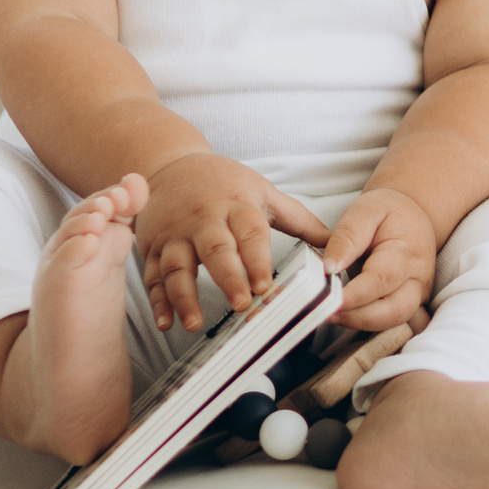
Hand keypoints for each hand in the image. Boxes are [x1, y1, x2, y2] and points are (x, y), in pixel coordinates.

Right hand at [136, 153, 329, 331]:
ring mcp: (176, 234)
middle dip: (228, 277)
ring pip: (178, 266)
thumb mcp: (263, 191)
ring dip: (185, 296)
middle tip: (241, 305)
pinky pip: (152, 276)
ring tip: (194, 324)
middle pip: (216, 249)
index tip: (265, 287)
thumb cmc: (224, 182)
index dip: (257, 260)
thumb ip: (298, 219)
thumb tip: (335, 244)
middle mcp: (205, 219)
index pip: (250, 233)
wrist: (170, 165)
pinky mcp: (154, 247)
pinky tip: (165, 322)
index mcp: (237, 205)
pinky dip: (157, 301)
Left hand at [319, 188, 437, 331]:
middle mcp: (418, 280)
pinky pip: (392, 324)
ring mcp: (417, 296)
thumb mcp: (364, 211)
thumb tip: (329, 268)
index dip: (354, 295)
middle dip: (357, 318)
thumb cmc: (388, 212)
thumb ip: (347, 237)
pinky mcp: (410, 306)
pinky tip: (348, 317)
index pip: (381, 280)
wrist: (412, 216)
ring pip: (394, 322)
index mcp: (407, 253)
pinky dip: (370, 325)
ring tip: (331, 314)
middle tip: (326, 311)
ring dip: (361, 323)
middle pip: (393, 311)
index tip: (328, 299)